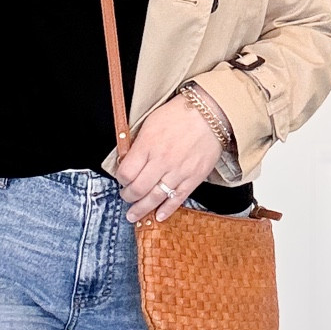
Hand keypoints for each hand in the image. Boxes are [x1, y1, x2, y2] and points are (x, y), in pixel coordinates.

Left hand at [115, 95, 222, 223]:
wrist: (210, 113)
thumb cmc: (179, 114)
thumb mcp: (150, 122)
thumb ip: (138, 144)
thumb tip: (127, 161)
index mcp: (148, 144)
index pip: (126, 172)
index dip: (120, 179)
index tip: (122, 179)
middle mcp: (161, 160)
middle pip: (138, 189)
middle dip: (128, 196)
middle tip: (126, 197)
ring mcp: (178, 171)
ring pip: (155, 198)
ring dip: (141, 209)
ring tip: (134, 215)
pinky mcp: (194, 178)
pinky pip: (177, 199)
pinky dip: (166, 210)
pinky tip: (158, 216)